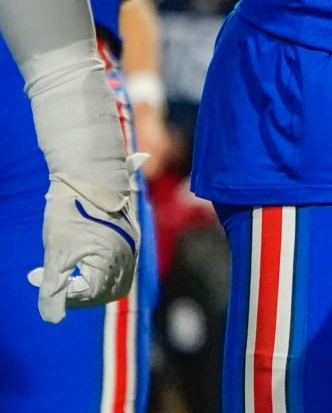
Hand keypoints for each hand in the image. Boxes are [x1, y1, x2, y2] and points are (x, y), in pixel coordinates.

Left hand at [28, 155, 144, 323]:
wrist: (87, 172)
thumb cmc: (70, 212)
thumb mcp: (55, 253)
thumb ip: (54, 289)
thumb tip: (53, 318)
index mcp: (112, 259)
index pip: (90, 296)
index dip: (64, 294)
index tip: (40, 278)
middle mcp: (129, 253)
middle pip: (108, 291)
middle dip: (81, 293)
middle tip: (58, 283)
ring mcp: (133, 242)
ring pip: (116, 278)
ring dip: (93, 281)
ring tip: (70, 271)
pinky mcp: (131, 233)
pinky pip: (121, 261)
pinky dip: (102, 267)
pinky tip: (84, 257)